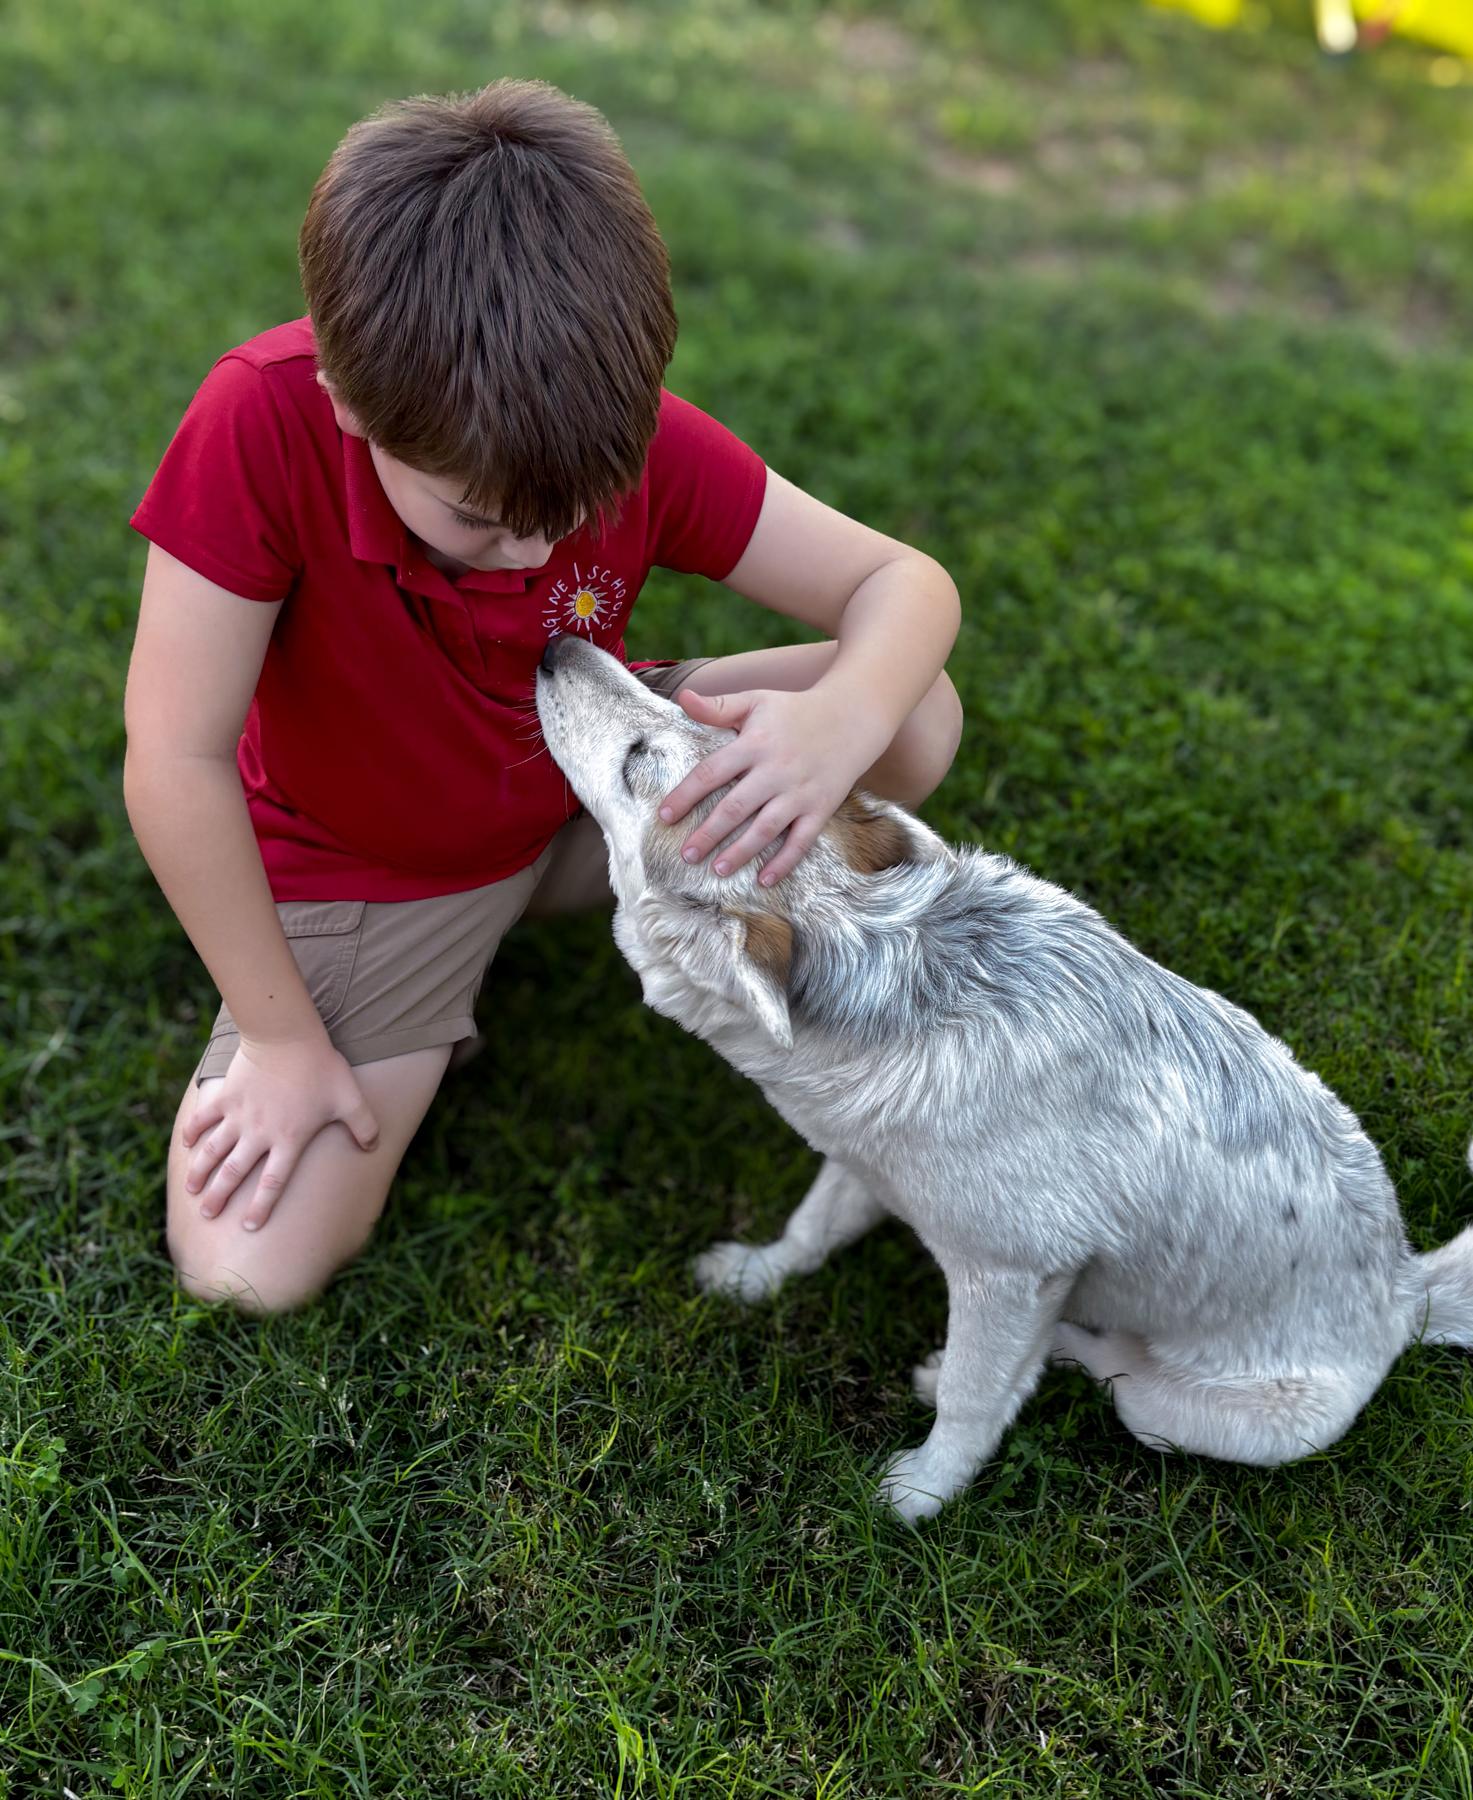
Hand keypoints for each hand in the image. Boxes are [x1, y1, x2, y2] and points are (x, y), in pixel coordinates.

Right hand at [180, 1033, 380, 1231]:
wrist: (287, 1036)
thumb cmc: (321, 1067)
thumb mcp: (351, 1098)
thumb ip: (364, 1125)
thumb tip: (373, 1147)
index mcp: (289, 1140)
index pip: (274, 1183)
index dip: (261, 1207)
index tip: (249, 1227)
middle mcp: (259, 1134)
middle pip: (235, 1173)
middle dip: (219, 1197)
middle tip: (207, 1214)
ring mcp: (239, 1115)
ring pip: (214, 1151)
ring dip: (201, 1171)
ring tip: (191, 1189)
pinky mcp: (226, 1096)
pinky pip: (204, 1118)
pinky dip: (193, 1131)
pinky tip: (186, 1144)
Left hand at [657, 684, 891, 885]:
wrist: (852, 716)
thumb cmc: (795, 710)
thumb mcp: (756, 701)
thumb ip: (718, 707)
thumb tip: (683, 698)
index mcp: (755, 744)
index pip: (711, 772)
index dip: (685, 795)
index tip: (665, 816)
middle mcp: (776, 771)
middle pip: (735, 807)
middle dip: (708, 833)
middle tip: (686, 854)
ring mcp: (799, 793)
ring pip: (765, 828)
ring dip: (740, 851)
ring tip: (717, 869)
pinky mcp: (820, 808)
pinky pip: (801, 841)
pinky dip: (784, 862)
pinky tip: (764, 880)